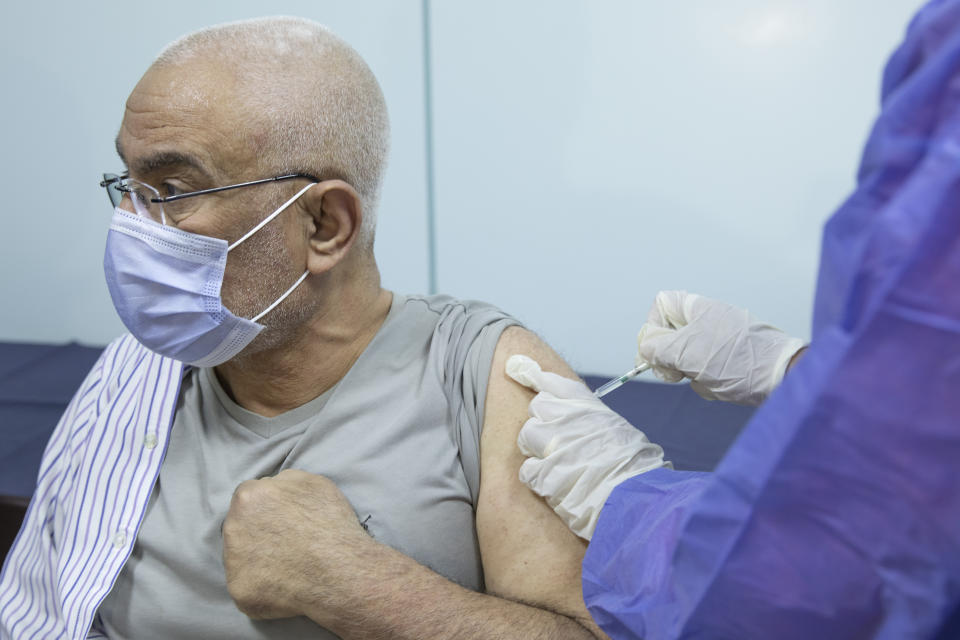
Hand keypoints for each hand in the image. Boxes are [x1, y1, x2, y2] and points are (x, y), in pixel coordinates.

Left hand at [222, 469, 373, 623]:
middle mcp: (233, 526)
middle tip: (285, 542)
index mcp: (249, 496)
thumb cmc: (332, 525)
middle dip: (257, 531)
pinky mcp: (238, 589)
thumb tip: (271, 487)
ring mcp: (232, 561)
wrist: (342, 573)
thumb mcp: (313, 483)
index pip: (248, 498)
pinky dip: (261, 583)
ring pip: (239, 555)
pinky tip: (283, 582)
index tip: (282, 521)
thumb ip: (283, 481)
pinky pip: (246, 583)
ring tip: (286, 563)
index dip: (266, 509)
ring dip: (256, 557)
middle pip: (239, 525)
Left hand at [506, 354, 667, 539]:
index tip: (518, 368)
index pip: (551, 382)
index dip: (533, 376)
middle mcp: (566, 418)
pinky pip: (526, 469)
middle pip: (536, 407)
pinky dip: (537, 477)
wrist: (633, 495)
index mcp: (586, 405)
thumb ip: (585, 411)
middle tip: (558, 440)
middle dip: (542, 423)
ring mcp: (553, 444)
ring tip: (558, 463)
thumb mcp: (612, 425)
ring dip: (536, 450)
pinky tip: (555, 482)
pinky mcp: (544, 473)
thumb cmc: (629, 462)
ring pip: (526, 435)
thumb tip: (559, 402)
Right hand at [636, 290, 806, 405]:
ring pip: (686, 358)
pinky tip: (721, 386)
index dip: (652, 327)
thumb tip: (645, 349)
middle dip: (671, 359)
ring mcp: (720, 341)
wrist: (784, 377)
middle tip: (678, 372)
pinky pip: (705, 371)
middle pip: (670, 336)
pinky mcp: (730, 360)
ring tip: (708, 379)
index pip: (661, 305)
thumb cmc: (737, 360)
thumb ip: (658, 347)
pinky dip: (708, 382)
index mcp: (698, 308)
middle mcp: (708, 320)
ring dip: (690, 373)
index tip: (655, 350)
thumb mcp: (687, 352)